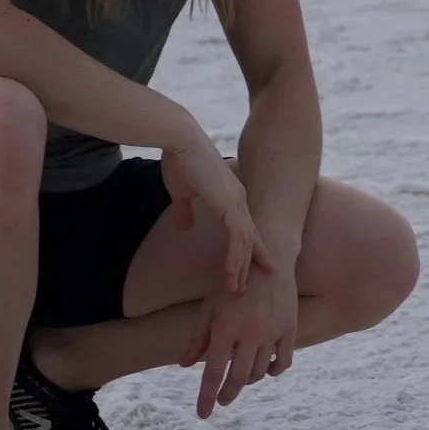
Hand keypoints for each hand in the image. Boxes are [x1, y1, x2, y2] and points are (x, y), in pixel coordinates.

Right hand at [162, 127, 274, 293]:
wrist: (179, 139)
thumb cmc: (179, 161)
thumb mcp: (181, 193)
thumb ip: (185, 210)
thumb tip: (184, 226)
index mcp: (229, 196)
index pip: (243, 228)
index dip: (246, 249)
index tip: (247, 268)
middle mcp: (238, 200)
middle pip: (249, 239)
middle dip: (249, 264)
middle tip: (245, 288)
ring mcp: (235, 202)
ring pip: (245, 243)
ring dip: (240, 268)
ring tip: (235, 290)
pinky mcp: (228, 204)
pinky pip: (237, 238)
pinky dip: (236, 257)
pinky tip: (231, 273)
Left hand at [181, 263, 298, 418]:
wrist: (270, 258)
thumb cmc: (233, 282)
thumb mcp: (210, 306)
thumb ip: (198, 338)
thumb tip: (184, 366)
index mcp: (225, 327)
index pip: (213, 371)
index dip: (207, 396)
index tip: (203, 414)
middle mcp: (249, 333)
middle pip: (238, 378)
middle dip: (227, 394)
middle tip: (222, 400)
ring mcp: (272, 332)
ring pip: (259, 373)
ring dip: (248, 381)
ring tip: (239, 379)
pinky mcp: (289, 329)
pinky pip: (282, 362)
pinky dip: (273, 372)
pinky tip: (264, 370)